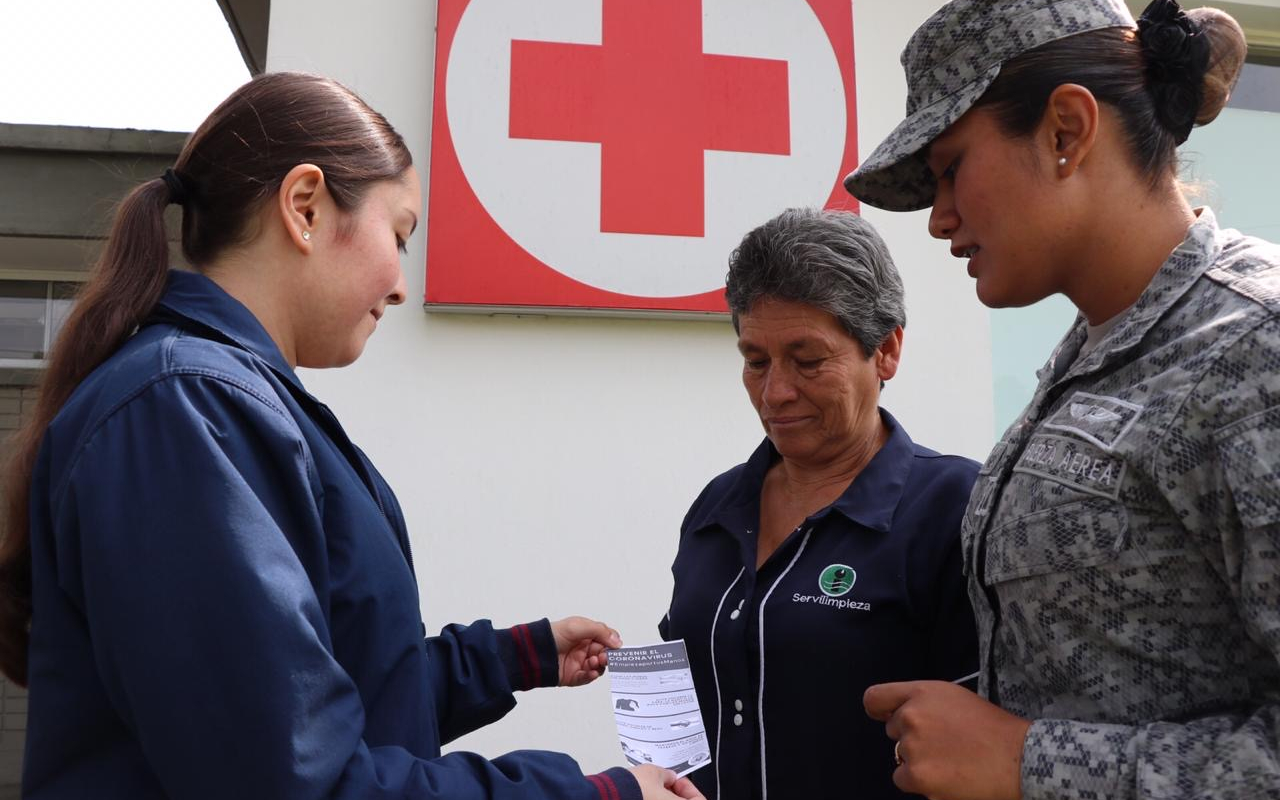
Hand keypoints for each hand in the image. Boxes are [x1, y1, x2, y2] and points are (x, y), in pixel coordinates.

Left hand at [550, 616, 620, 686]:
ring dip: (598, 666)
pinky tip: (591, 672)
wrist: (536, 650)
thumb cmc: (554, 634)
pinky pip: (587, 678)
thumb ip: (600, 631)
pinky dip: (591, 675)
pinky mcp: (574, 676)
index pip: (606, 640)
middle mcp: (585, 649)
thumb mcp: (579, 626)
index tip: (615, 648)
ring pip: (598, 667)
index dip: (612, 644)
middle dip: (606, 656)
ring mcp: (580, 663)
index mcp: (587, 635)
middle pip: (604, 655)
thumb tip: (617, 641)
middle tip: (603, 657)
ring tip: (592, 662)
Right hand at [629, 765, 704, 798]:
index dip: (690, 788)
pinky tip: (643, 796)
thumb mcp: (654, 773)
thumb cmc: (633, 790)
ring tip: (652, 790)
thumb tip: (669, 777)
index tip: (679, 781)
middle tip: (666, 784)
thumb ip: (668, 775)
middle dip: (674, 795)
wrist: (609, 797)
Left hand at [864, 680, 1029, 799]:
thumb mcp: (954, 698)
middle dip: (912, 737)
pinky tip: (948, 777)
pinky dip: (922, 782)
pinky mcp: (918, 776)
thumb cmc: (993, 729)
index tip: (886, 717)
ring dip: (918, 761)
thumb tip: (900, 715)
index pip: (876, 698)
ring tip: (950, 761)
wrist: (1018, 758)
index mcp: (921, 693)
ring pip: (900, 757)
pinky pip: (904, 779)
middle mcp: (911, 717)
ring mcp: (913, 748)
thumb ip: (924, 702)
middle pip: (893, 731)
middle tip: (944, 744)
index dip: (880, 710)